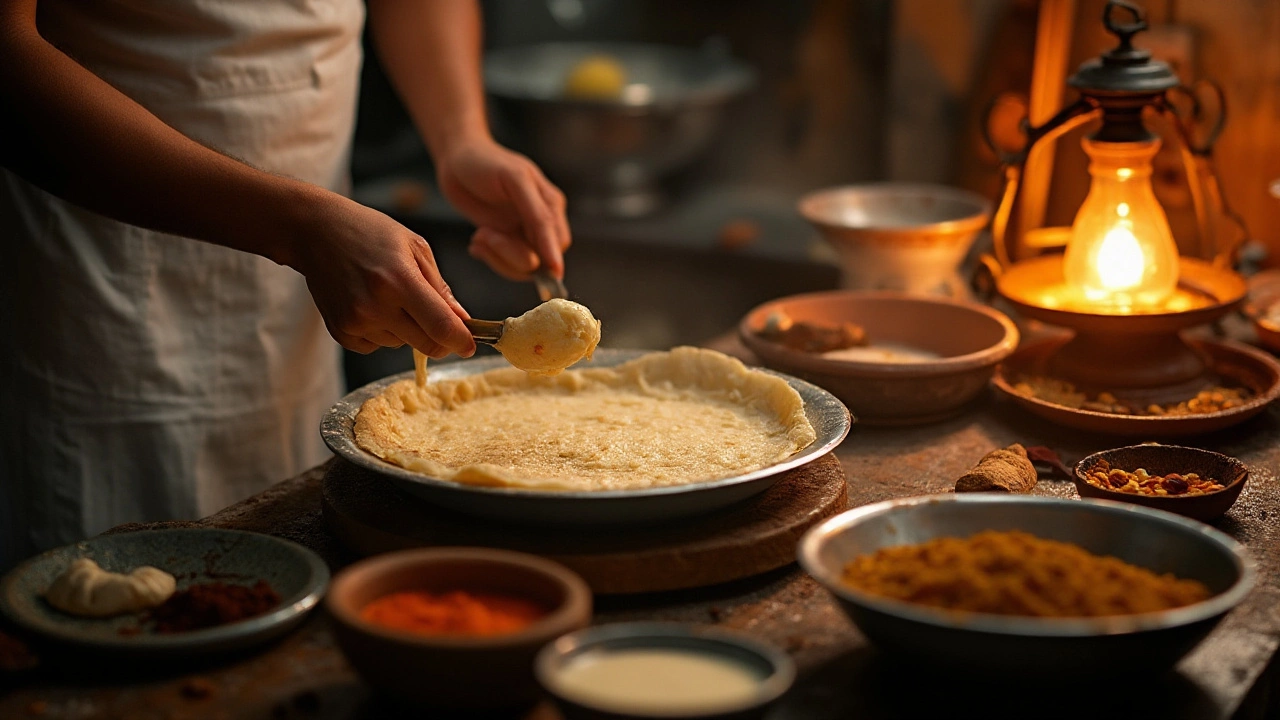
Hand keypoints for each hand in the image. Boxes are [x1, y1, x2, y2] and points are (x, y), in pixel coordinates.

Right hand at [288, 191, 475, 358]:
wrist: (315, 232)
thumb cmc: (370, 232)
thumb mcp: (415, 247)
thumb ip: (441, 287)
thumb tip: (462, 321)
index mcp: (400, 280)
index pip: (442, 327)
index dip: (462, 341)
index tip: (470, 345)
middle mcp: (376, 306)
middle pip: (426, 345)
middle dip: (440, 339)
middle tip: (439, 321)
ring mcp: (356, 322)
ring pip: (402, 345)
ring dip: (407, 329)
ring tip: (389, 295)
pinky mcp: (341, 332)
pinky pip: (378, 345)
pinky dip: (383, 332)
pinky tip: (370, 304)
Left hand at [434, 137, 570, 280]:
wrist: (456, 159)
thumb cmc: (485, 161)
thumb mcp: (515, 180)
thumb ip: (538, 214)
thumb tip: (557, 249)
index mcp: (551, 205)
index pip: (558, 242)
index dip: (549, 258)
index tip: (541, 272)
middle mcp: (540, 222)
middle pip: (539, 259)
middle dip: (510, 254)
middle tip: (484, 234)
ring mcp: (521, 232)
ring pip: (520, 266)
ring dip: (496, 256)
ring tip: (478, 237)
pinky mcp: (504, 239)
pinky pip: (504, 263)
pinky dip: (488, 257)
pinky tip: (475, 243)